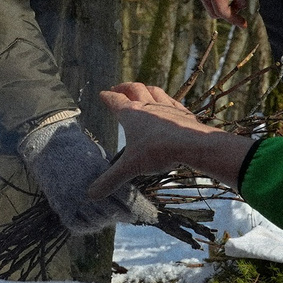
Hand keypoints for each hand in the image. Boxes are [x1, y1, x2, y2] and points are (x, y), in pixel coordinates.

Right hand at [19, 118, 149, 235]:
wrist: (48, 144)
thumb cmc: (80, 149)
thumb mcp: (101, 157)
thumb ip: (116, 175)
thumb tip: (134, 193)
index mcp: (99, 172)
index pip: (126, 196)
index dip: (141, 208)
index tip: (151, 214)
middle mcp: (86, 188)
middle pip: (114, 211)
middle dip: (127, 216)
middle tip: (133, 217)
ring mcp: (72, 199)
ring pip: (98, 221)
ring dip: (109, 221)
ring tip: (114, 218)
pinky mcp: (60, 206)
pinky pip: (78, 225)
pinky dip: (89, 227)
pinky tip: (96, 223)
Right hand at [87, 83, 255, 200]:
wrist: (191, 143)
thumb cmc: (158, 151)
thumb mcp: (130, 167)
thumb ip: (111, 180)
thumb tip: (91, 195)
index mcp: (131, 114)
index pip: (115, 101)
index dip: (107, 97)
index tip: (102, 94)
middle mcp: (148, 106)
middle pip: (134, 89)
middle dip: (124, 87)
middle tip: (118, 88)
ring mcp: (167, 107)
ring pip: (154, 91)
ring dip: (146, 89)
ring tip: (142, 90)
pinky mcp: (183, 113)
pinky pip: (173, 101)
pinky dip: (167, 100)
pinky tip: (169, 104)